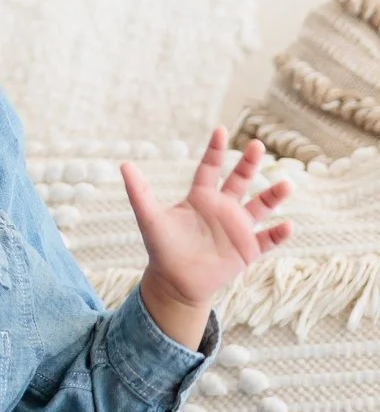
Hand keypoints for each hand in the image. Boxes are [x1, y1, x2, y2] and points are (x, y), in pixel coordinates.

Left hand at [127, 128, 292, 349]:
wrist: (175, 282)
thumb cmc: (162, 248)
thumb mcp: (150, 218)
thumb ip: (139, 192)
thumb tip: (124, 164)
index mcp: (201, 198)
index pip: (210, 169)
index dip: (215, 151)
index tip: (220, 130)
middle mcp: (222, 208)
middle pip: (239, 180)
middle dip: (249, 164)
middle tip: (257, 145)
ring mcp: (237, 228)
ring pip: (260, 207)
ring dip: (273, 196)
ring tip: (286, 184)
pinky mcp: (248, 249)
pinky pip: (267, 239)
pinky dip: (277, 233)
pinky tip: (287, 225)